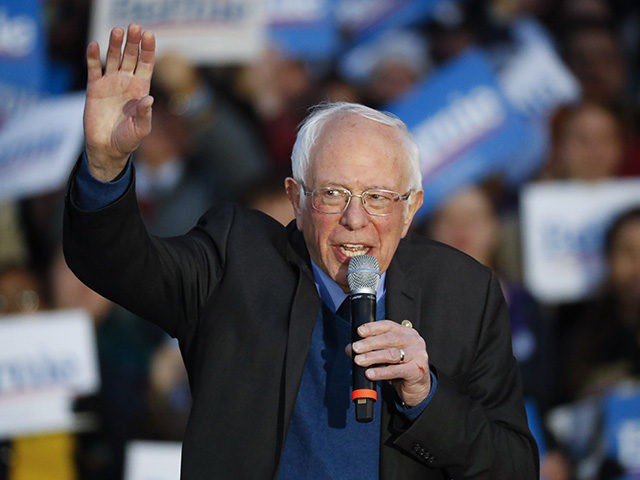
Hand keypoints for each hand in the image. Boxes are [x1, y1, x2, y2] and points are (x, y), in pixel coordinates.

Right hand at [84, 24, 155, 180]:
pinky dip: (93, 57)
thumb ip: (144, 114)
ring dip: (115, 44)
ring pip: (113, 58)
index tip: (149, 35)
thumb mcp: (140, 129)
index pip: (146, 64)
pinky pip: (94, 68)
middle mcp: (126, 82)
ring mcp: (110, 83)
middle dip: (133, 42)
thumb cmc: (128, 140)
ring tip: (117, 31)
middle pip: (130, 57)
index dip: (148, 50)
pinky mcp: (95, 88)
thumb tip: (149, 98)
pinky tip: (94, 45)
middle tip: (134, 27)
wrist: (107, 148)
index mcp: (141, 89)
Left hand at [350, 320, 430, 406]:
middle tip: (355, 348)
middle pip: (390, 339)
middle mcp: (414, 341)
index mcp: (406, 333)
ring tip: (359, 361)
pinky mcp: (417, 370)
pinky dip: (381, 372)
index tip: (359, 331)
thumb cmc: (400, 368)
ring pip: (392, 354)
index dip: (373, 327)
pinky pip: (396, 370)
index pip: (388, 325)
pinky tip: (370, 374)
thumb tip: (350, 349)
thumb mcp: (385, 356)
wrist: (417, 388)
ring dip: (373, 357)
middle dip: (370, 343)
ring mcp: (418, 355)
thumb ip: (370, 350)